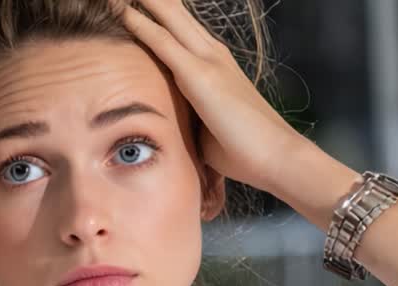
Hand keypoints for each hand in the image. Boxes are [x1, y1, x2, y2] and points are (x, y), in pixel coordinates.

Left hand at [119, 0, 301, 193]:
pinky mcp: (200, 75)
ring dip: (143, 1)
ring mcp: (208, 60)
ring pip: (168, 16)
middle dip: (151, 0)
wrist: (276, 157)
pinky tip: (121, 9)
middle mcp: (212, 53)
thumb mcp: (207, 125)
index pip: (180, 26)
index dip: (157, 11)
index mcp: (215, 62)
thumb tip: (168, 123)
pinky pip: (162, 41)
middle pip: (174, 11)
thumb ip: (188, 113)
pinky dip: (139, 23)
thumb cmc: (243, 150)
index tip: (132, 4)